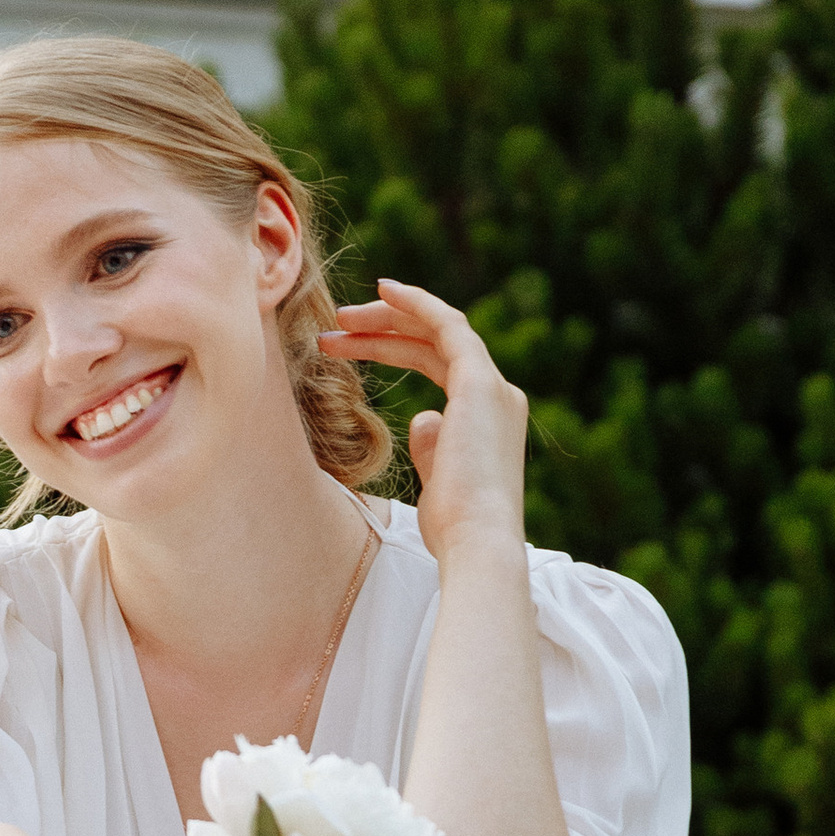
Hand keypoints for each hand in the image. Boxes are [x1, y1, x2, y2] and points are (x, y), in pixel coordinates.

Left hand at [318, 280, 526, 568]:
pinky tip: (384, 292)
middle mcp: (498, 395)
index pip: (440, 365)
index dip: (396, 347)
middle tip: (336, 326)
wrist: (475, 543)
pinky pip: (446, 327)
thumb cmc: (452, 528)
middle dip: (384, 331)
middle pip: (436, 344)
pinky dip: (416, 305)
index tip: (353, 341)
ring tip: (339, 319)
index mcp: (489, 418)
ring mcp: (493, 387)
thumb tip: (423, 420)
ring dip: (388, 319)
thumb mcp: (437, 481)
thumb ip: (432, 446)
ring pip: (438, 331)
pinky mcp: (481, 383)